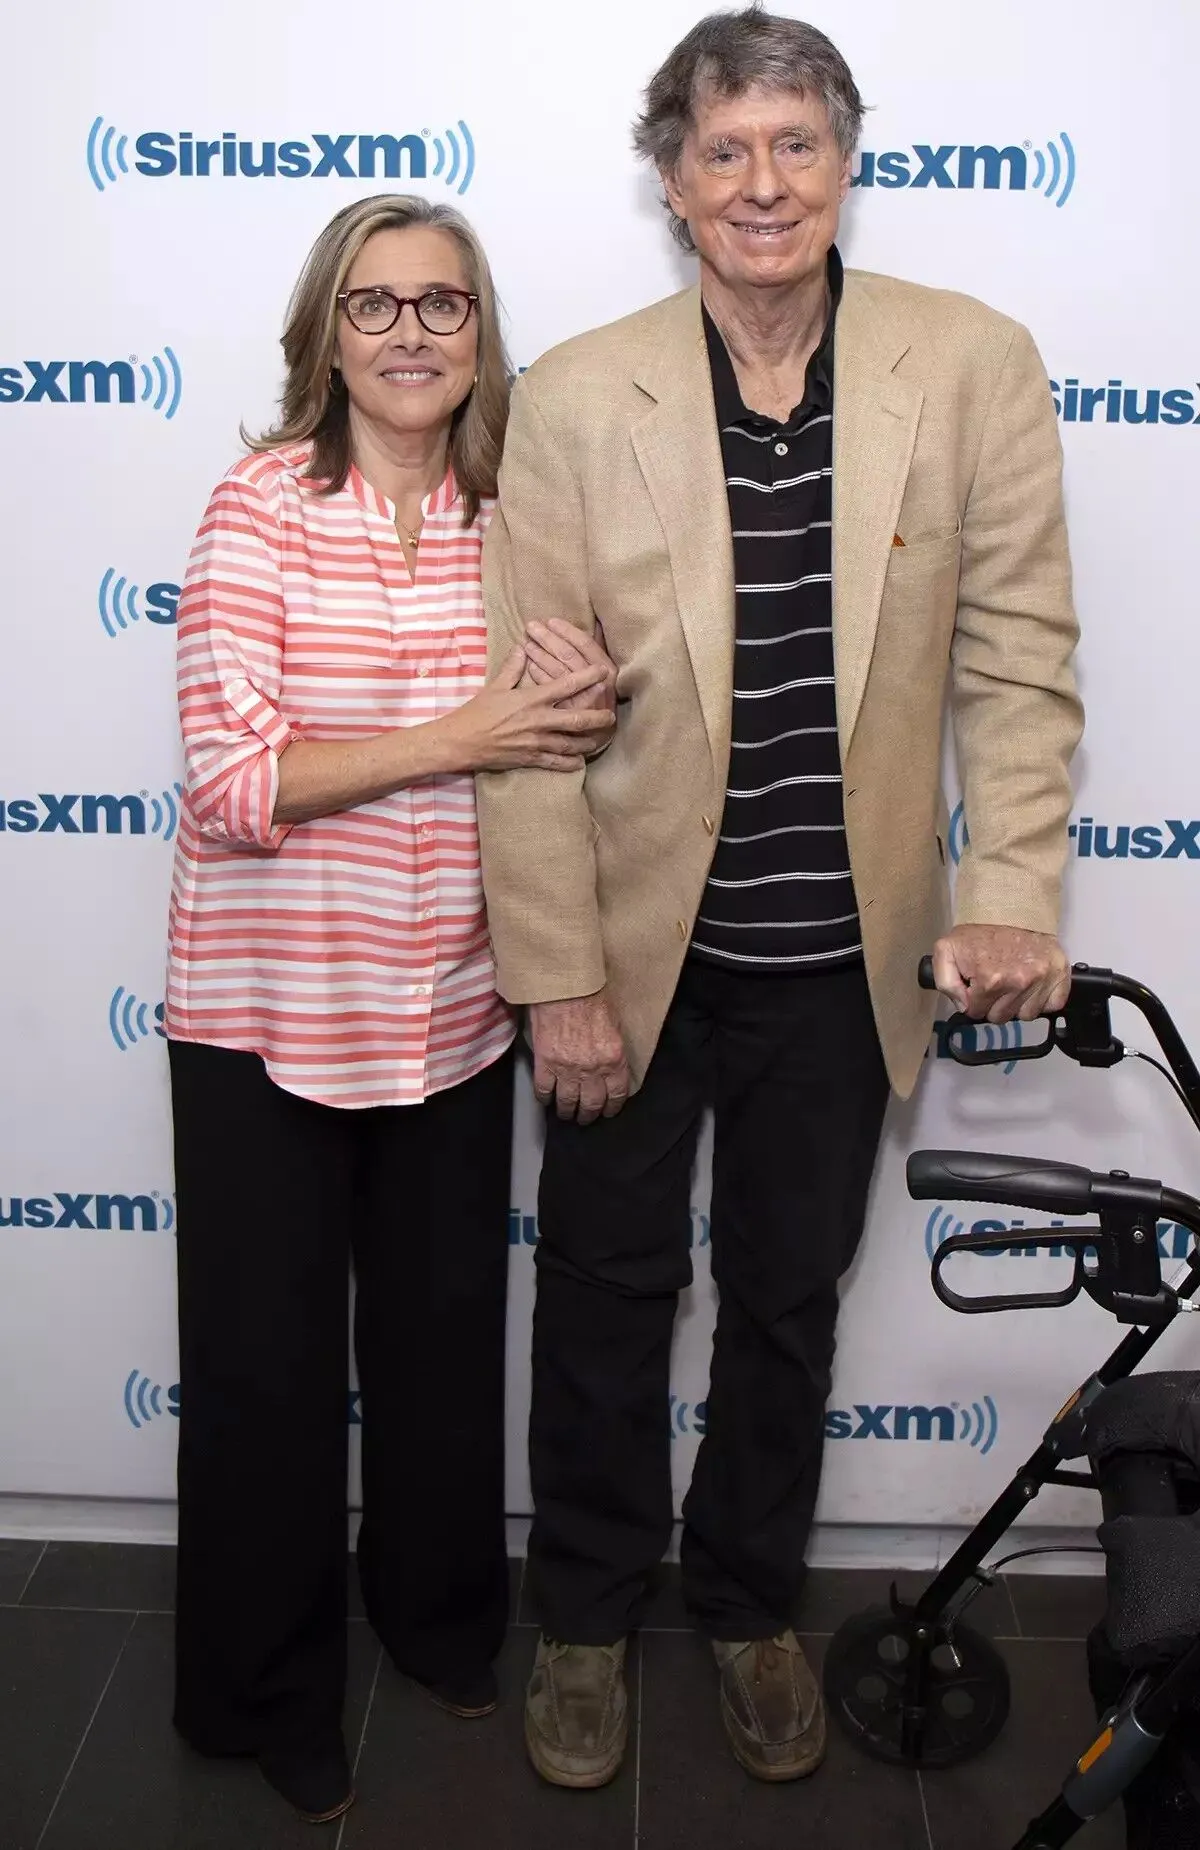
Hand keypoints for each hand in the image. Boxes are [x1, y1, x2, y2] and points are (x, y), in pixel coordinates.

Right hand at [437, 647, 614, 773]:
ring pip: (571, 743)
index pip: (566, 685)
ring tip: (601, 738)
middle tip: (612, 715)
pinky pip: (556, 762)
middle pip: (577, 718)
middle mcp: (538, 721)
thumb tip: (521, 648)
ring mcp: (535, 742)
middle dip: (598, 716)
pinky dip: (571, 763)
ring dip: (589, 741)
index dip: (588, 677)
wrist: (460, 742)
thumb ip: (512, 668)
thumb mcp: (494, 686)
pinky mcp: (530, 759)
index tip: (604, 672)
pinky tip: (581, 762)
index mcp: (531, 699)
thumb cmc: (475, 713)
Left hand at [523, 618, 617, 721]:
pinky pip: (551, 693)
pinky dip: (540, 676)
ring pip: (558, 672)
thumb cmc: (600, 707)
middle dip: (550, 639)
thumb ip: (594, 656)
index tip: (551, 621)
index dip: (568, 632)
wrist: (600, 743)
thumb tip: (594, 627)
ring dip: (541, 655)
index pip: (585, 645)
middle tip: (532, 626)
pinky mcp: (569, 714)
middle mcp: (597, 685)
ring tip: (527, 643)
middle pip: (569, 656)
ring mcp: (581, 702)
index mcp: (607, 672)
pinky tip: (530, 666)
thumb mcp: (604, 680)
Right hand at [530, 992, 629, 1123]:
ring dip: (567, 1111)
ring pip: (567, 1102)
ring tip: (566, 1114)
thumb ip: (612, 1049)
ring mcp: (567, 1068)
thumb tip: (609, 1064)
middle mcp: (592, 1069)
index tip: (608, 1111)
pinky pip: (544, 1090)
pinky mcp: (545, 1063)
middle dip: (589, 1115)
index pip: (616, 1094)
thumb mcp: (615, 1024)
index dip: (612, 1107)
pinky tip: (547, 1100)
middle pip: (591, 1103)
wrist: (564, 986)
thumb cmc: (591, 996)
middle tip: (586, 1118)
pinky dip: (545, 1098)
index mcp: (613, 1059)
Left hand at [932, 924, 1070, 1023]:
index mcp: (991, 980)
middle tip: (994, 982)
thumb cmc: (980, 931)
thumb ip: (945, 983)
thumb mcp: (947, 950)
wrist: (1011, 908)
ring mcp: (1043, 980)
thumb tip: (963, 1006)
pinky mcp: (1060, 976)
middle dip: (994, 1003)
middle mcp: (1020, 983)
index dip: (973, 1001)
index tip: (976, 986)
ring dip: (1018, 1003)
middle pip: (1001, 1017)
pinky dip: (1042, 1000)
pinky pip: (1052, 1005)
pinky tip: (1032, 985)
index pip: (976, 1013)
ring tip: (1013, 981)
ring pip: (1026, 1015)